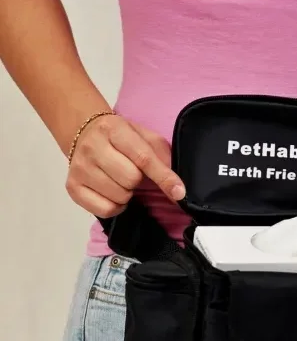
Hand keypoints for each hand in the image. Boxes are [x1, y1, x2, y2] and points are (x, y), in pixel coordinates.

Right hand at [65, 114, 185, 217]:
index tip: (179, 193)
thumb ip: (162, 156)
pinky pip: (105, 210)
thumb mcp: (144, 137)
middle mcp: (92, 147)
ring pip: (119, 196)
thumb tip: (177, 188)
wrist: (83, 132)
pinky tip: (112, 192)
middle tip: (134, 174)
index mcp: (114, 130)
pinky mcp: (72, 187)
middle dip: (139, 182)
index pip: (143, 158)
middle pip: (131, 180)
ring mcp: (79, 168)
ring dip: (127, 194)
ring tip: (120, 181)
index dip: (164, 178)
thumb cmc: (120, 137)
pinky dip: (115, 206)